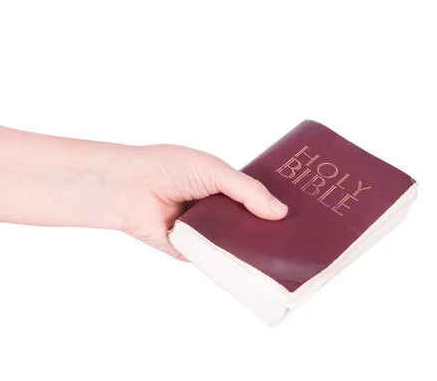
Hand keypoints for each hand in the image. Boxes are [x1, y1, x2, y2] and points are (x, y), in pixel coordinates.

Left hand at [116, 144, 287, 260]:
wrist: (130, 188)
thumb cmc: (169, 168)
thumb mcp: (215, 171)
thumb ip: (247, 191)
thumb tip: (280, 212)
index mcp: (222, 187)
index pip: (257, 198)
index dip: (276, 204)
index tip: (306, 211)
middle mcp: (216, 211)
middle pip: (250, 224)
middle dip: (270, 229)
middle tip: (303, 237)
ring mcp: (206, 233)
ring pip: (237, 245)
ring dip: (255, 248)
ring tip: (288, 254)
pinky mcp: (193, 252)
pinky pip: (218, 260)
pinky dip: (233, 262)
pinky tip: (258, 267)